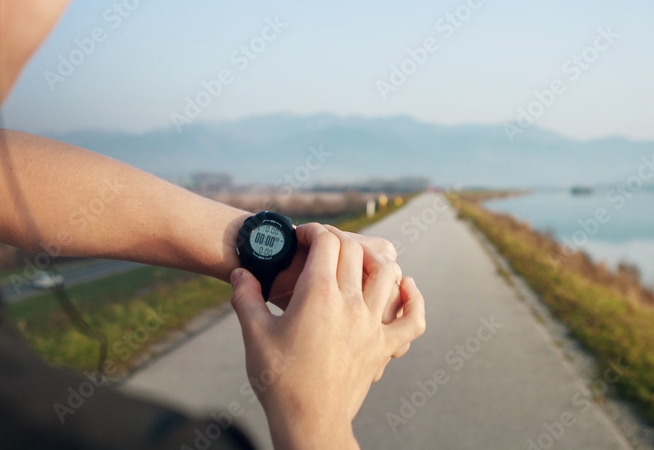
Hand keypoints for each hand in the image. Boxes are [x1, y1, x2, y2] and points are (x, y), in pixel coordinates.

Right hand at [229, 224, 426, 449]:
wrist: (308, 421)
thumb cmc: (279, 380)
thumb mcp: (254, 334)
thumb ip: (245, 297)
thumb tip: (239, 273)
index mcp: (318, 295)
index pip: (327, 241)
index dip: (314, 231)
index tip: (302, 237)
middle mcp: (350, 304)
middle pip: (354, 251)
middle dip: (337, 240)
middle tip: (321, 247)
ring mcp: (372, 325)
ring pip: (387, 274)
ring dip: (373, 260)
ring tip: (357, 260)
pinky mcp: (384, 347)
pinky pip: (412, 319)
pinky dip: (413, 299)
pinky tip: (405, 287)